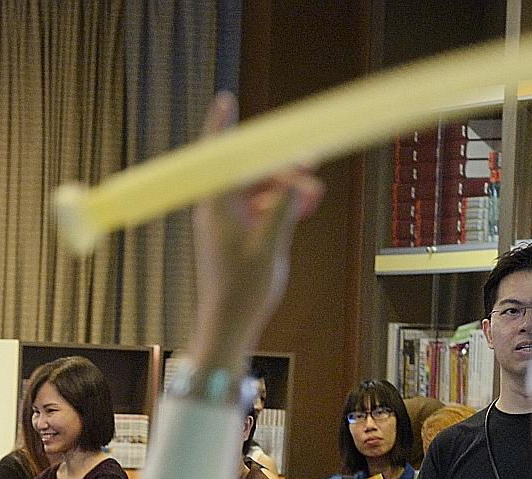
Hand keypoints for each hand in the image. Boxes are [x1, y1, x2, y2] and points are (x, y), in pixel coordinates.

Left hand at [189, 92, 324, 367]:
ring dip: (287, 187)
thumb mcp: (270, 247)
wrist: (229, 327)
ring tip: (315, 193)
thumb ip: (284, 209)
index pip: (217, 158)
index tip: (226, 99)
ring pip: (259, 189)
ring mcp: (228, 223)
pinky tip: (306, 203)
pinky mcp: (238, 236)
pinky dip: (282, 203)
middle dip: (280, 165)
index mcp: (216, 208)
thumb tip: (298, 178)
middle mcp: (218, 211)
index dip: (221, 126)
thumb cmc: (241, 292)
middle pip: (247, 171)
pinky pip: (261, 207)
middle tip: (311, 162)